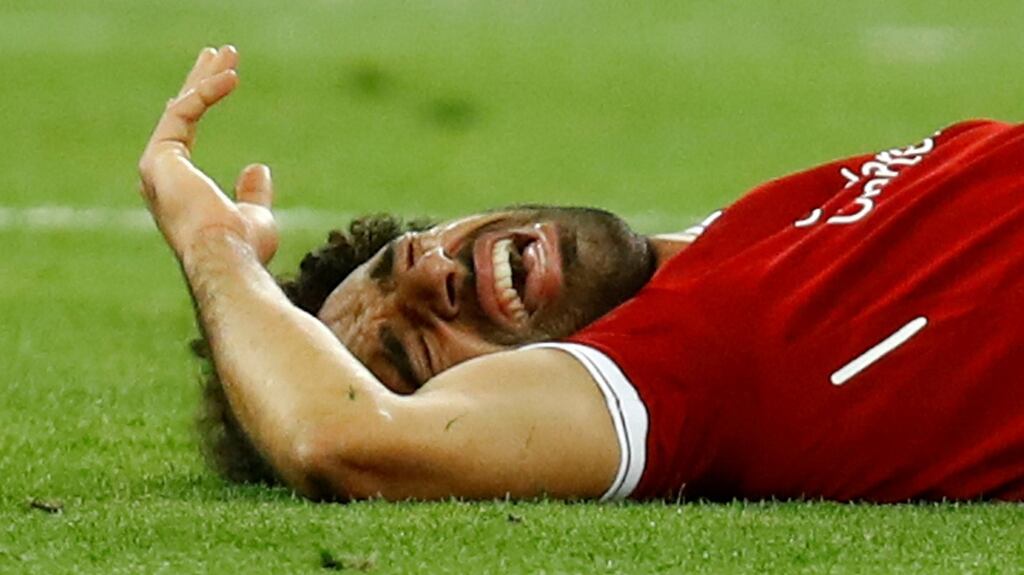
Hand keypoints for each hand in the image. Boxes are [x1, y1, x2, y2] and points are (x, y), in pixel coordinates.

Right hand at [138, 45, 277, 264]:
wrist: (226, 259)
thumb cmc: (242, 247)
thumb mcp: (255, 216)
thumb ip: (252, 193)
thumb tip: (256, 166)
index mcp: (177, 190)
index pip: (184, 135)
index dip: (200, 103)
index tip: (220, 80)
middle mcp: (160, 177)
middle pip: (179, 117)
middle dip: (200, 82)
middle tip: (217, 54)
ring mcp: (156, 168)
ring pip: (179, 109)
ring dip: (204, 78)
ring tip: (229, 54)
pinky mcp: (159, 158)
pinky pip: (182, 112)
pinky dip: (207, 91)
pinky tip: (231, 77)